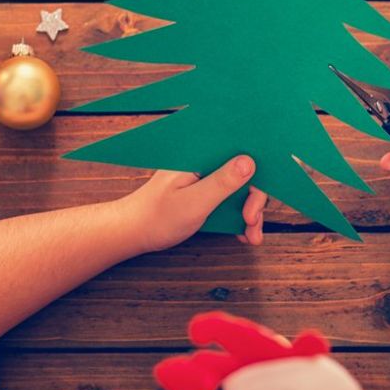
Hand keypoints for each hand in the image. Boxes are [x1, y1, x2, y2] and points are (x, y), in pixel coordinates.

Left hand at [123, 155, 268, 251]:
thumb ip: (222, 182)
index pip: (239, 154)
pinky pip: (229, 199)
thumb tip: (250, 161)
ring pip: (239, 189)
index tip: (255, 204)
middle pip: (244, 173)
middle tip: (251, 223)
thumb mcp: (194, 202)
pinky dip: (238, 216)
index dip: (256, 176)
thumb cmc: (157, 217)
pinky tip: (243, 233)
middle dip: (254, 200)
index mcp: (199, 154)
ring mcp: (205, 176)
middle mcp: (204, 161)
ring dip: (249, 212)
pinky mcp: (204, 190)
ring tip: (251, 236)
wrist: (134, 232)